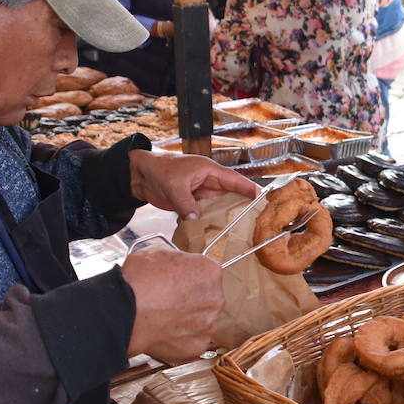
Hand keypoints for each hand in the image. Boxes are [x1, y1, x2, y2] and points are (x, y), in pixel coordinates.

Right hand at [122, 242, 222, 363]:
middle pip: (207, 298)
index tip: (177, 282)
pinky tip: (163, 333)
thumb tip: (172, 264)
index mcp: (210, 271)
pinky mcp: (197, 346)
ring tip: (163, 319)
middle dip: (190, 300)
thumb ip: (175, 259)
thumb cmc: (139, 282)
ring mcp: (208, 324)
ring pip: (200, 322)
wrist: (126, 313)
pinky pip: (191, 342)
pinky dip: (179, 340)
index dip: (188, 278)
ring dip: (186, 321)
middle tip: (168, 302)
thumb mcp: (157, 252)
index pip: (206, 273)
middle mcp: (215, 298)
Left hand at [129, 150, 259, 219]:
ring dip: (226, 217)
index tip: (262, 200)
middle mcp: (209, 182)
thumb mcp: (174, 186)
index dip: (249, 190)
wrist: (140, 175)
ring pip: (220, 206)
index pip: (235, 180)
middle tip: (255, 221)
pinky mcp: (192, 203)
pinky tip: (215, 233)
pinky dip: (210, 222)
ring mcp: (201, 193)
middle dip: (242, 206)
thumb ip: (186, 203)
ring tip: (239, 231)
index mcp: (209, 171)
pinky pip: (206, 213)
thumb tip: (195, 219)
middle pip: (231, 195)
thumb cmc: (159, 169)